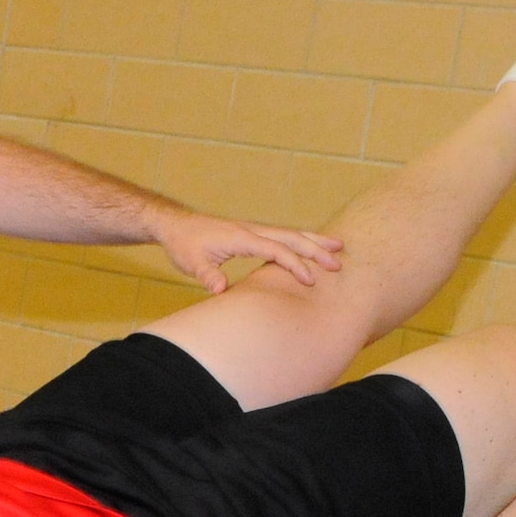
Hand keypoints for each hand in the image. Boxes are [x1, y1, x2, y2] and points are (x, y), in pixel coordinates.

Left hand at [151, 210, 343, 292]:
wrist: (176, 226)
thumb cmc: (184, 245)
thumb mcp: (192, 263)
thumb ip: (207, 276)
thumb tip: (220, 290)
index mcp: (242, 237)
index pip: (276, 249)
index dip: (294, 265)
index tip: (309, 280)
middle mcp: (252, 230)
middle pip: (291, 237)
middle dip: (315, 249)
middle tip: (338, 262)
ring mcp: (254, 230)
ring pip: (290, 233)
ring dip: (314, 241)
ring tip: (339, 246)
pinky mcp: (252, 234)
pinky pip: (282, 236)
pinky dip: (300, 241)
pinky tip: (312, 247)